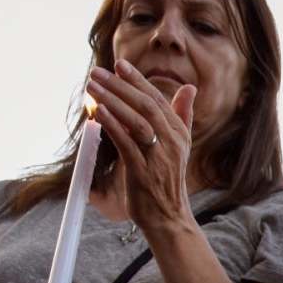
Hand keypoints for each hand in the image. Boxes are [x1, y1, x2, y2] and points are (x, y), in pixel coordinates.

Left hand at [87, 60, 196, 238]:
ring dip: (113, 101)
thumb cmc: (168, 181)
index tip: (119, 64)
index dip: (138, 80)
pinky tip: (98, 112)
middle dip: (121, 86)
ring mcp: (159, 157)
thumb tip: (190, 88)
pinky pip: (127, 143)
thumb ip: (182, 115)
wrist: (169, 218)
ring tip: (93, 87)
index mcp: (179, 133)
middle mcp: (172, 143)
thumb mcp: (181, 146)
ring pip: (137, 121)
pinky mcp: (143, 172)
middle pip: (146, 106)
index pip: (157, 99)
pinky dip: (113, 125)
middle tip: (98, 73)